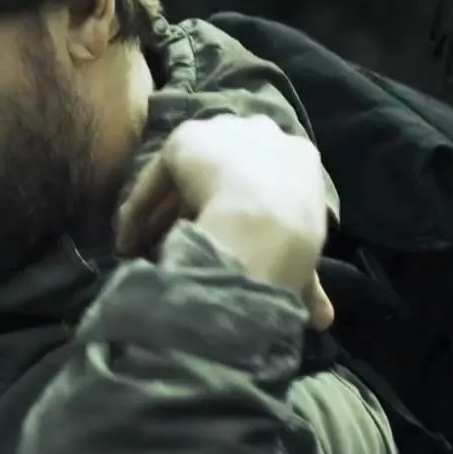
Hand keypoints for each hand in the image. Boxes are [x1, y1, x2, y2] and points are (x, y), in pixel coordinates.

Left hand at [115, 114, 334, 329]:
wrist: (269, 223)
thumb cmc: (295, 244)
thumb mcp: (306, 264)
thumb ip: (308, 284)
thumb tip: (323, 321)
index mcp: (297, 158)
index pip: (264, 179)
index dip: (243, 206)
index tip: (227, 237)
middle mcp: (262, 134)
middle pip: (222, 170)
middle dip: (199, 205)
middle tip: (179, 244)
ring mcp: (222, 132)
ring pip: (186, 176)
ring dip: (164, 211)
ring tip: (147, 248)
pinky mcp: (186, 140)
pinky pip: (158, 178)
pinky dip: (141, 209)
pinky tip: (129, 241)